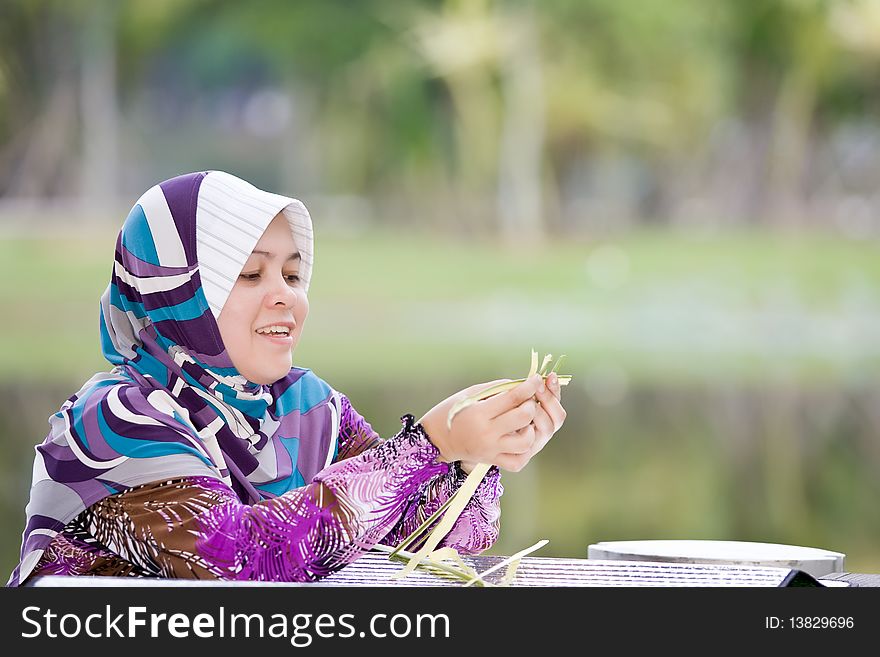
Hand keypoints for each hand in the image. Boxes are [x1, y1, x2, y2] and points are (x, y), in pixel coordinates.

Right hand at [418, 374, 564, 471]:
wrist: (436, 439)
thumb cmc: (451, 412)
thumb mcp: (470, 394)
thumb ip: (497, 389)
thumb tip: (521, 385)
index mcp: (479, 413)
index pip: (513, 397)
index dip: (529, 386)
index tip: (535, 379)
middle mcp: (487, 433)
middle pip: (523, 417)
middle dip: (531, 404)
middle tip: (528, 400)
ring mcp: (491, 449)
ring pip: (525, 442)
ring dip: (531, 429)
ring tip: (525, 422)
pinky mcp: (493, 461)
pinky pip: (518, 460)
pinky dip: (525, 450)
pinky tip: (521, 438)